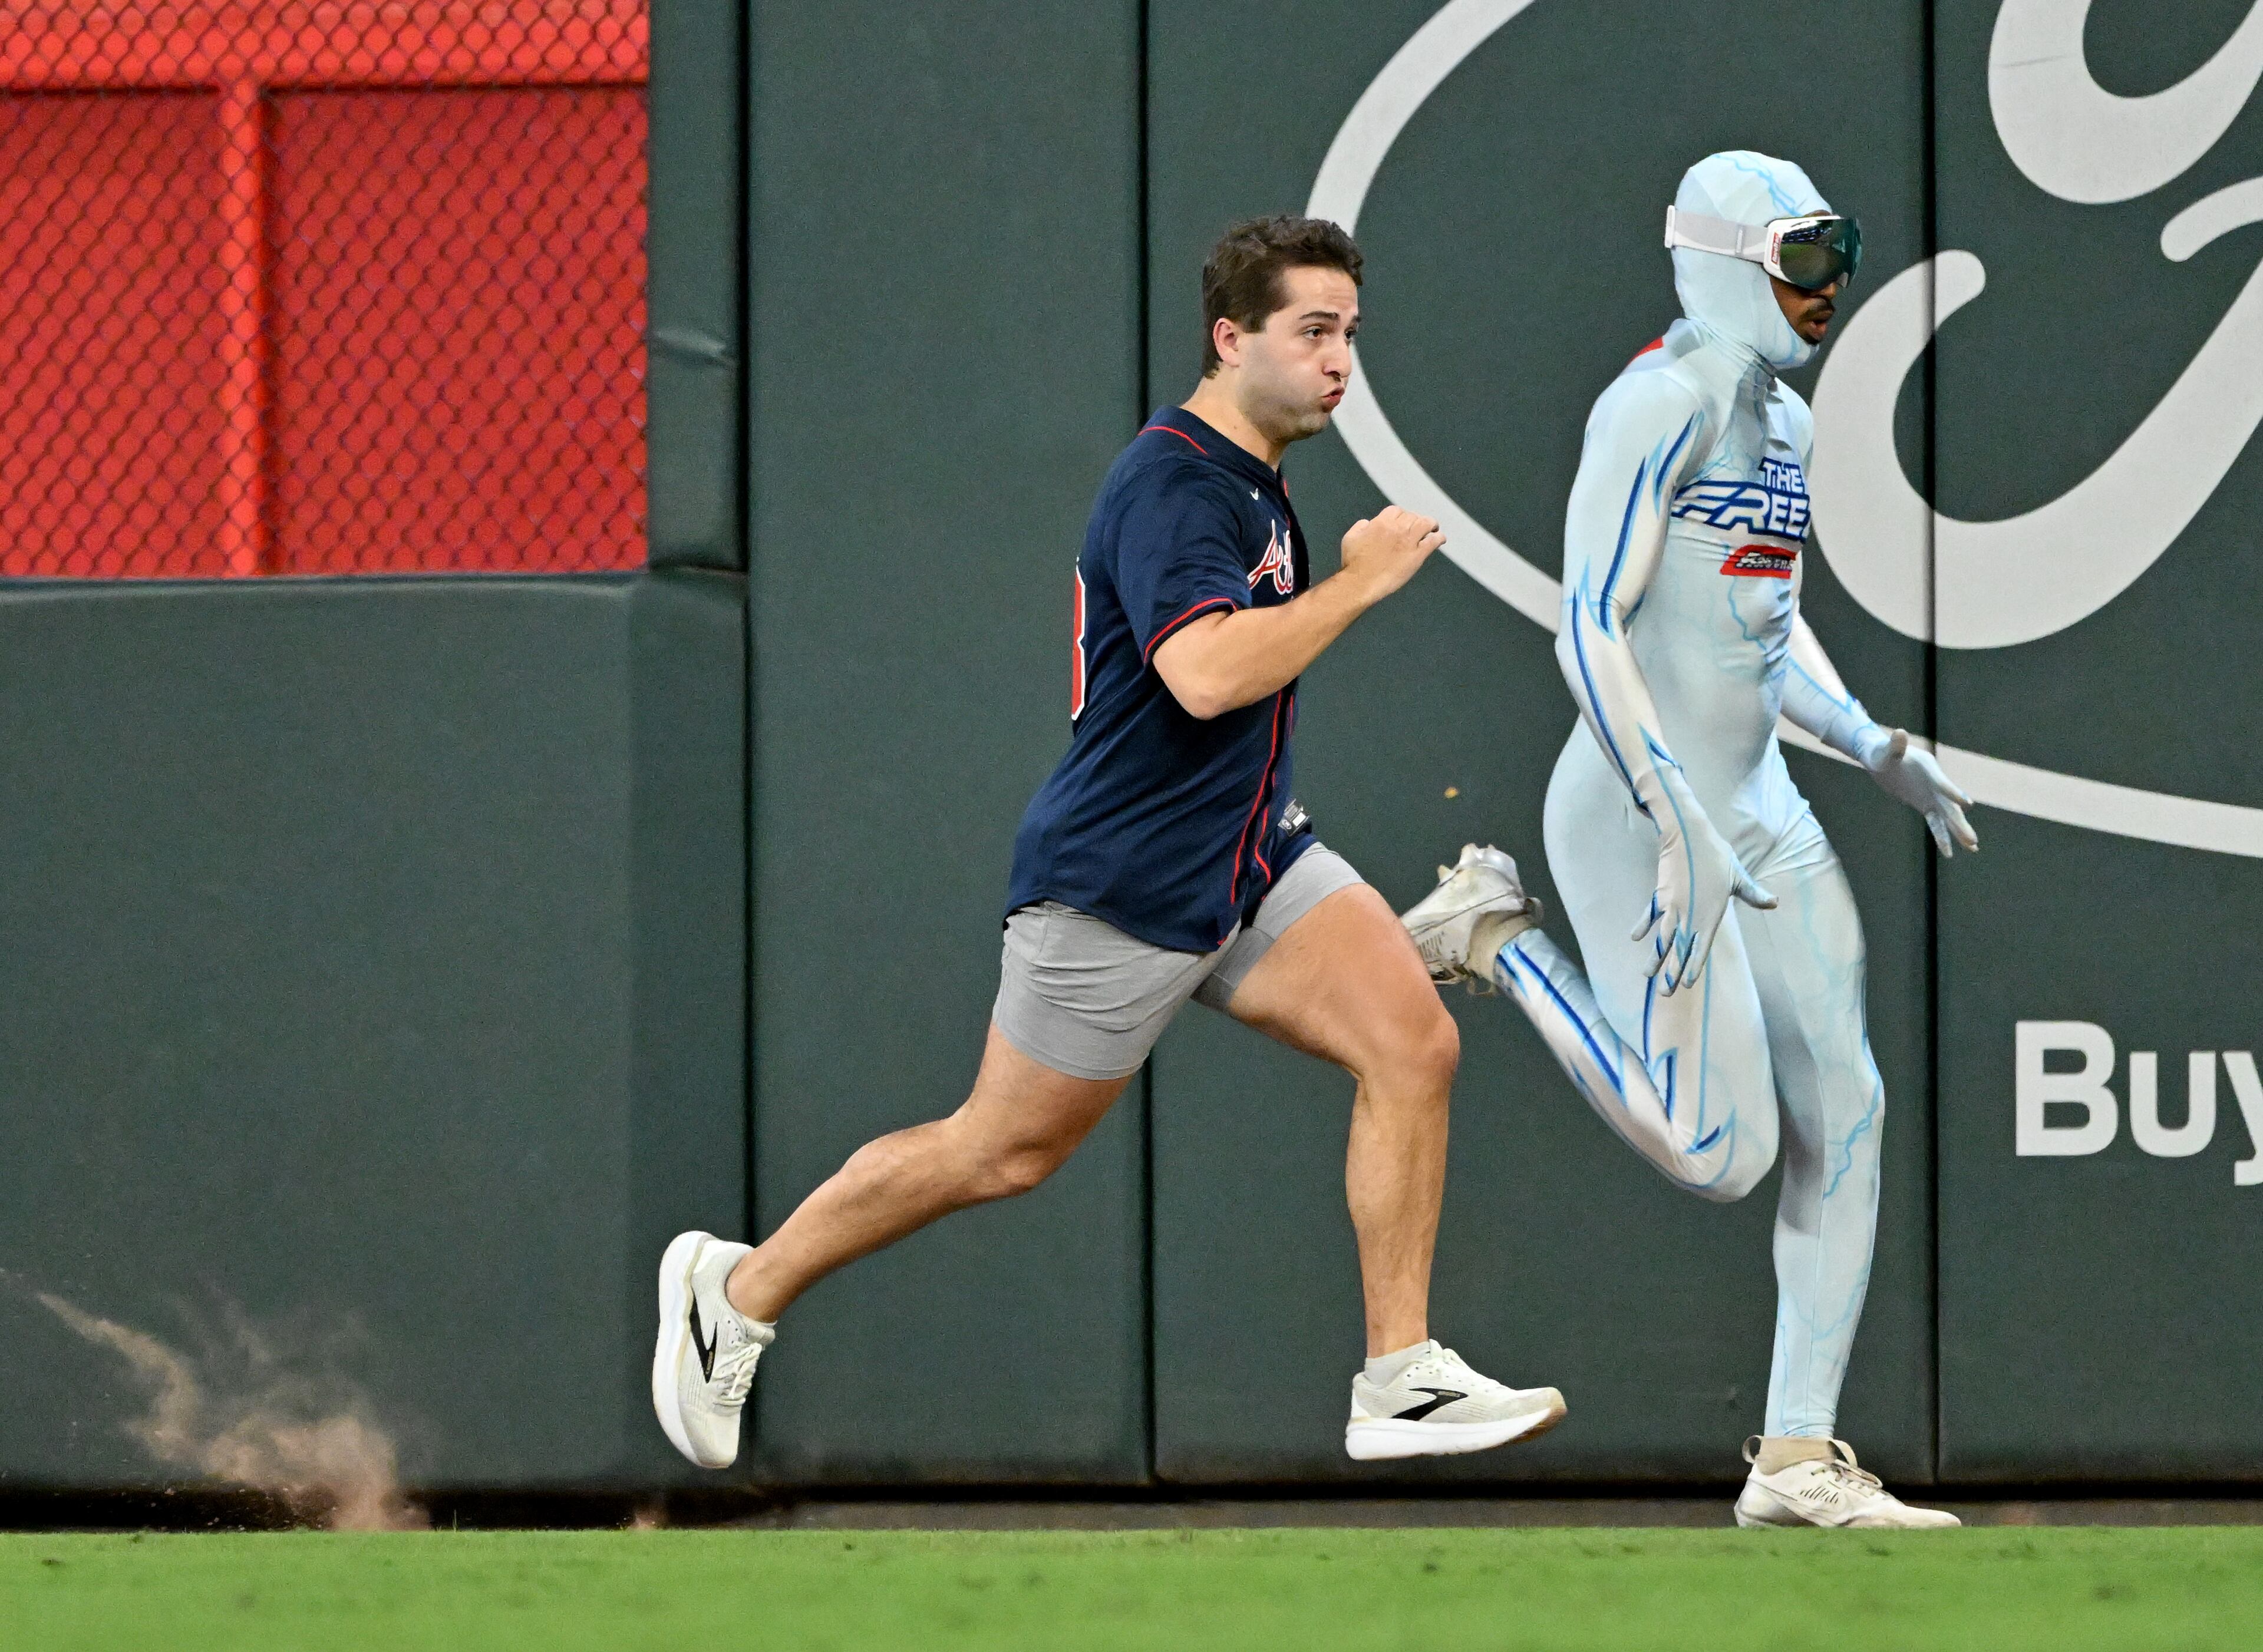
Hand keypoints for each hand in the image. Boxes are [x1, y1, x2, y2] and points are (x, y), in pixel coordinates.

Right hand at [1338, 506, 1444, 604]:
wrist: (1361, 583)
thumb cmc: (1353, 563)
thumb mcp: (1350, 538)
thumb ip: (1361, 526)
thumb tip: (1368, 523)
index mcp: (1381, 522)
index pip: (1396, 511)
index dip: (1401, 516)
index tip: (1402, 522)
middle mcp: (1397, 528)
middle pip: (1412, 516)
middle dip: (1415, 520)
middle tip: (1417, 528)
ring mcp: (1409, 541)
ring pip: (1426, 523)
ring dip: (1431, 524)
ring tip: (1433, 528)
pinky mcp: (1417, 556)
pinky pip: (1433, 541)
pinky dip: (1439, 538)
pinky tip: (1440, 539)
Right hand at [1631, 818, 1774, 993]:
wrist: (1688, 835)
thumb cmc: (1716, 855)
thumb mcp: (1737, 875)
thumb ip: (1753, 893)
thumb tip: (1774, 903)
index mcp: (1710, 914)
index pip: (1701, 947)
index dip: (1693, 966)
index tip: (1687, 983)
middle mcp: (1690, 915)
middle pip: (1679, 949)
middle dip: (1671, 972)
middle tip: (1665, 993)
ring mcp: (1673, 907)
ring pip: (1662, 938)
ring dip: (1654, 957)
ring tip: (1646, 975)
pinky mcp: (1661, 895)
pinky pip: (1649, 915)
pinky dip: (1642, 926)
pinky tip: (1634, 938)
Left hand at [1858, 727, 1978, 857]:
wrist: (1883, 758)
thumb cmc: (1884, 753)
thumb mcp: (1887, 751)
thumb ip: (1895, 745)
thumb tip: (1899, 733)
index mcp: (1930, 771)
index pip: (1943, 784)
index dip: (1953, 793)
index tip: (1966, 804)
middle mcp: (1936, 785)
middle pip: (1950, 807)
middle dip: (1960, 824)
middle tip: (1972, 840)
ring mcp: (1932, 797)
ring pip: (1948, 817)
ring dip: (1958, 832)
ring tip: (1973, 848)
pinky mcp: (1925, 805)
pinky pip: (1936, 823)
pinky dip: (1942, 836)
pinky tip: (1949, 852)